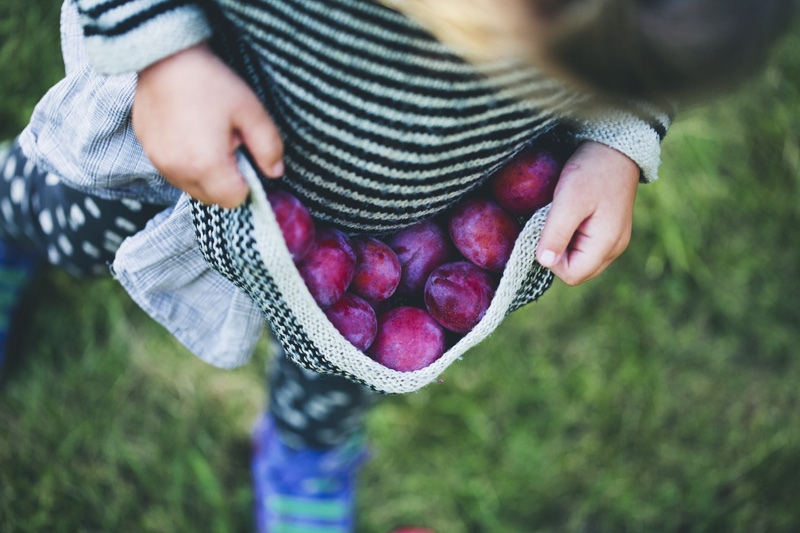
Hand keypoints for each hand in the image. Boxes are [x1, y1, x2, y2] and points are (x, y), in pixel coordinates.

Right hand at [132, 43, 283, 207]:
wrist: (166, 57)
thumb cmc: (210, 82)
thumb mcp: (251, 112)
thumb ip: (269, 147)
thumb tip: (275, 171)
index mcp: (206, 166)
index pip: (233, 199)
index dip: (245, 182)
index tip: (245, 157)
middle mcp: (178, 171)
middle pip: (212, 198)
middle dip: (225, 180)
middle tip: (227, 143)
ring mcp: (159, 162)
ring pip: (191, 186)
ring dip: (204, 173)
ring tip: (207, 136)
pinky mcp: (147, 150)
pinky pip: (173, 171)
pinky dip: (185, 163)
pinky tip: (189, 133)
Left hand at [536, 141, 638, 285]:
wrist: (614, 148)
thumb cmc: (592, 172)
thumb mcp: (569, 200)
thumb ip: (556, 233)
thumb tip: (544, 262)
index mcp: (607, 244)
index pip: (572, 275)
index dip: (552, 261)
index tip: (546, 232)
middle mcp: (614, 248)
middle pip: (577, 271)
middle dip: (558, 255)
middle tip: (553, 224)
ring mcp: (613, 240)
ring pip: (580, 260)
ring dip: (564, 245)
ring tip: (562, 218)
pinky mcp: (608, 231)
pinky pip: (584, 247)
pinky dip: (572, 237)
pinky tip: (569, 216)